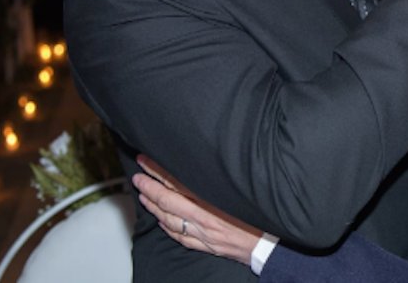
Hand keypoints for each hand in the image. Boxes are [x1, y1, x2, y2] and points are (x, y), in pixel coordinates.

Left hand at [133, 155, 264, 264]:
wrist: (270, 246)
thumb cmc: (260, 217)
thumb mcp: (238, 191)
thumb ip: (219, 179)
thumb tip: (200, 165)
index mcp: (211, 200)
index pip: (177, 181)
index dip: (159, 171)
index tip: (146, 161)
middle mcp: (203, 218)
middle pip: (168, 200)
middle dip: (149, 187)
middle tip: (137, 177)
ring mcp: (202, 234)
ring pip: (170, 219)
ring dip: (154, 207)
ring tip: (144, 196)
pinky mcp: (206, 246)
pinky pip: (181, 237)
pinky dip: (168, 227)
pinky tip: (162, 221)